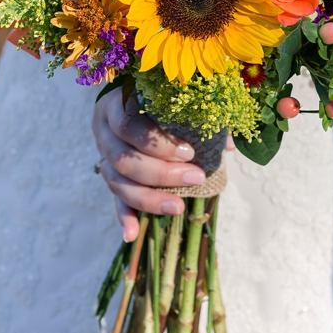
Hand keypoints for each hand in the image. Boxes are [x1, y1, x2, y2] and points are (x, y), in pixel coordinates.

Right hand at [92, 87, 204, 241]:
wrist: (131, 98)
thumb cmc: (161, 98)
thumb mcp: (175, 100)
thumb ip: (199, 117)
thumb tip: (228, 145)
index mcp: (117, 105)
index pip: (129, 126)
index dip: (157, 143)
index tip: (190, 152)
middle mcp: (104, 132)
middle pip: (123, 159)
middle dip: (162, 173)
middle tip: (196, 177)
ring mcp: (103, 155)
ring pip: (117, 182)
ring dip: (148, 198)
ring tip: (178, 207)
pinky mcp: (110, 175)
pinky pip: (114, 198)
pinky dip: (125, 216)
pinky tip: (133, 234)